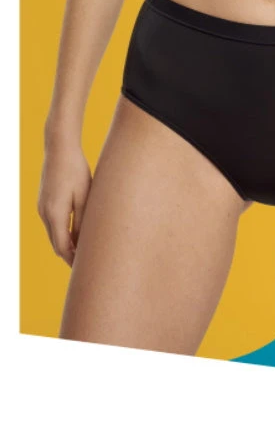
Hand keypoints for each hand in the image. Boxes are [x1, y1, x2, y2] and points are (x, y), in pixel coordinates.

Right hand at [37, 139, 92, 265]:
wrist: (59, 150)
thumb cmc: (76, 171)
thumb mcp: (84, 197)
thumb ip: (82, 221)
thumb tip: (83, 242)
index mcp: (55, 214)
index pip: (62, 246)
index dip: (72, 260)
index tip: (84, 270)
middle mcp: (44, 213)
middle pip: (56, 243)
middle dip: (69, 256)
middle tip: (85, 267)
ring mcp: (42, 207)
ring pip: (54, 235)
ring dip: (66, 245)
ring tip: (83, 254)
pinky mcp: (44, 202)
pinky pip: (53, 224)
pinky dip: (63, 234)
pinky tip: (75, 236)